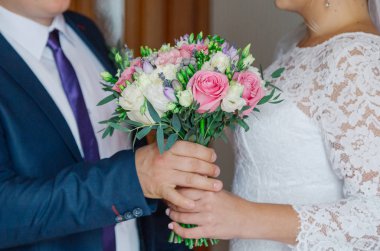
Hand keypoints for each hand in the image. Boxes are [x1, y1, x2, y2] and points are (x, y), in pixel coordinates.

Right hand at [135, 141, 222, 209]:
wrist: (130, 172)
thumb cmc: (150, 158)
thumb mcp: (162, 145)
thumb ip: (179, 147)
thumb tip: (201, 148)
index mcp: (169, 148)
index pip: (192, 149)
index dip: (206, 153)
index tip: (213, 157)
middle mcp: (167, 161)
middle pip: (194, 165)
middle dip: (209, 168)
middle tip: (217, 171)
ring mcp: (164, 176)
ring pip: (189, 180)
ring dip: (206, 184)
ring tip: (217, 186)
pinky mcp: (160, 189)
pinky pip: (175, 196)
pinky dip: (185, 201)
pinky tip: (194, 204)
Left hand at [167, 189, 299, 243]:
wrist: (247, 219)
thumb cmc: (233, 204)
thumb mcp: (218, 190)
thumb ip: (203, 187)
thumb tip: (188, 182)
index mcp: (209, 191)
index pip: (184, 188)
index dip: (174, 189)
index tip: (170, 190)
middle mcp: (207, 203)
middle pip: (180, 202)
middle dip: (170, 203)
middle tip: (167, 202)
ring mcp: (207, 218)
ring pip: (181, 217)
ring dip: (172, 216)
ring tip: (170, 213)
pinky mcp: (209, 231)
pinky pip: (188, 232)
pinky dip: (177, 230)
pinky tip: (173, 227)